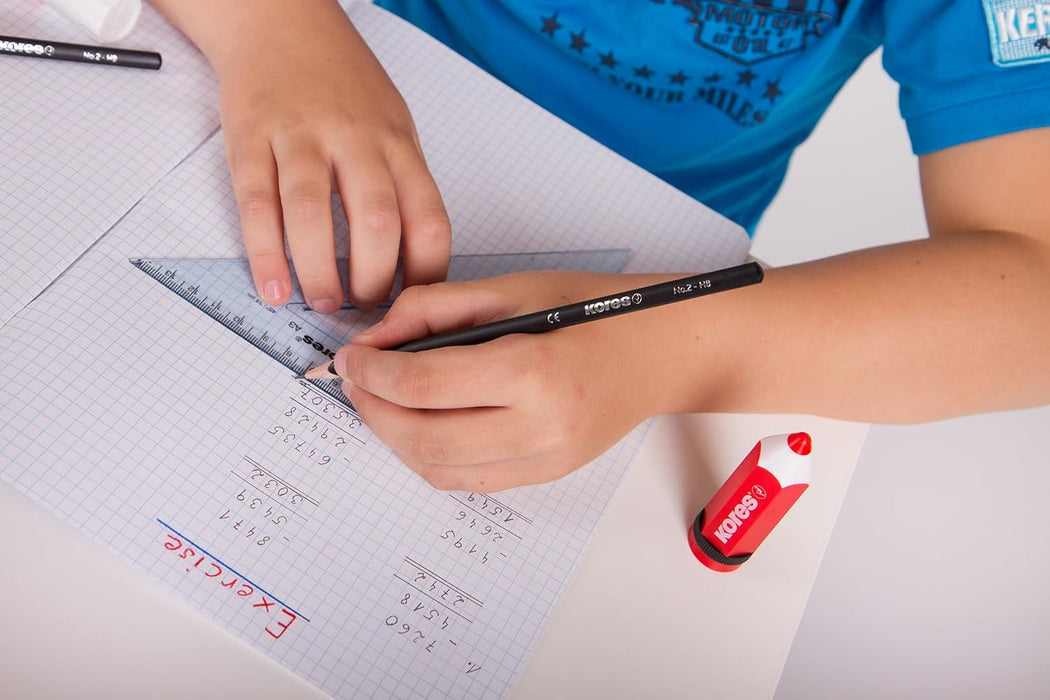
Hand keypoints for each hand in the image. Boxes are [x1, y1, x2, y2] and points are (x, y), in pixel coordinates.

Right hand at [209, 2, 450, 309]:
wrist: (281, 21)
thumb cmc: (343, 83)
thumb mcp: (393, 125)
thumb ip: (403, 185)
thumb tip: (415, 263)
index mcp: (397, 143)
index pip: (428, 219)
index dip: (427, 272)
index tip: (415, 302)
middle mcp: (353, 139)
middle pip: (375, 221)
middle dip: (373, 280)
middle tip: (365, 307)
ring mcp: (300, 136)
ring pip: (311, 215)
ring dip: (320, 272)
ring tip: (324, 301)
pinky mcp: (251, 138)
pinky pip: (257, 203)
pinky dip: (265, 253)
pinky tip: (274, 286)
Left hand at [333, 271, 682, 490]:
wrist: (660, 352)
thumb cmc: (597, 310)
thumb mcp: (514, 289)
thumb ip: (437, 308)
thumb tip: (377, 339)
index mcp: (534, 370)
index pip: (424, 384)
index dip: (371, 372)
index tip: (350, 357)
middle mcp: (540, 428)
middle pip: (422, 438)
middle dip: (373, 411)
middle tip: (355, 381)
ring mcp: (545, 461)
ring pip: (438, 469)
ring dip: (395, 438)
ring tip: (381, 402)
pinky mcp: (546, 476)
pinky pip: (468, 481)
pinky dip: (430, 456)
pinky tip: (421, 422)